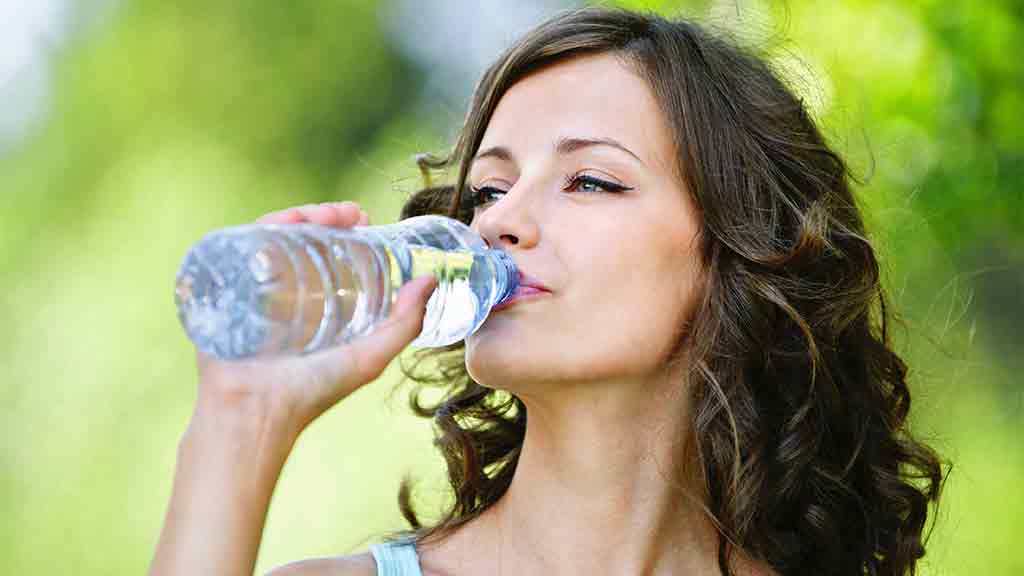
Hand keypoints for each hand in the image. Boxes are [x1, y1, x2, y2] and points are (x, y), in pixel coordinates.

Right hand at [192, 201, 437, 436]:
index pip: (328, 254)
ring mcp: (253, 288)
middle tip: (350, 213)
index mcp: (314, 306)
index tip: (364, 218)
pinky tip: (286, 220)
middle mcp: (283, 293)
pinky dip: (264, 227)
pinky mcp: (225, 288)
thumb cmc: (311, 392)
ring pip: (275, 237)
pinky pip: (242, 247)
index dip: (346, 231)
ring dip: (301, 216)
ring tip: (326, 214)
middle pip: (302, 239)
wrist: (254, 413)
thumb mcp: (370, 357)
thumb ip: (405, 324)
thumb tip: (431, 280)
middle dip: (326, 217)